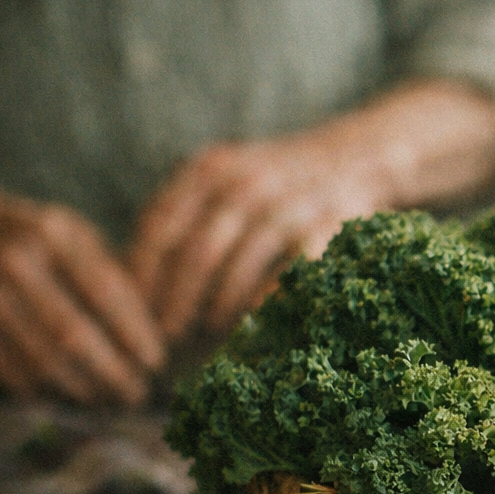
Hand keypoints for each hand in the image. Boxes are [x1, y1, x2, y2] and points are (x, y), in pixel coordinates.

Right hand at [0, 165, 164, 404]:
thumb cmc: (30, 234)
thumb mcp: (72, 233)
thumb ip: (111, 272)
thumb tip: (152, 329)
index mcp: (52, 233)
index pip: (105, 292)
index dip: (135, 333)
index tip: (156, 361)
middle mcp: (14, 262)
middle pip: (74, 334)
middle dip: (113, 371)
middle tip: (137, 392)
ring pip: (43, 359)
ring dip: (82, 387)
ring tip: (107, 397)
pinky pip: (11, 371)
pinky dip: (44, 389)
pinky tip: (66, 395)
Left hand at [131, 80, 494, 340]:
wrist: (357, 157)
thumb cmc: (277, 182)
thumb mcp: (225, 177)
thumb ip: (185, 213)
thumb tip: (139, 283)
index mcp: (210, 168)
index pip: (160, 227)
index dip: (145, 276)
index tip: (137, 311)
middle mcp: (246, 181)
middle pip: (197, 254)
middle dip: (178, 303)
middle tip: (168, 337)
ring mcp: (288, 204)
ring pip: (239, 269)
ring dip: (219, 309)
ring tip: (210, 332)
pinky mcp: (327, 227)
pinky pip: (287, 276)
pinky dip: (267, 304)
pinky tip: (255, 324)